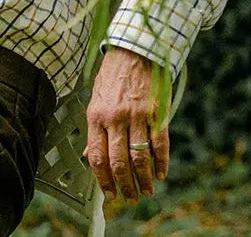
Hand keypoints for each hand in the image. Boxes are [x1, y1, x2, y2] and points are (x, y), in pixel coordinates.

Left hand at [85, 47, 170, 201]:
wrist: (134, 52)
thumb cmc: (112, 76)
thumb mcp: (95, 100)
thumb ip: (94, 129)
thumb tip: (89, 155)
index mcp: (95, 117)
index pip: (97, 157)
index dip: (103, 179)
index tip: (109, 193)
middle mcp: (114, 119)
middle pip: (118, 162)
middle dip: (124, 185)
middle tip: (130, 198)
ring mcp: (136, 117)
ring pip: (140, 157)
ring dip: (144, 179)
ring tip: (147, 191)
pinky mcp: (156, 114)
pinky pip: (160, 144)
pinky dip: (162, 162)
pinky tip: (161, 174)